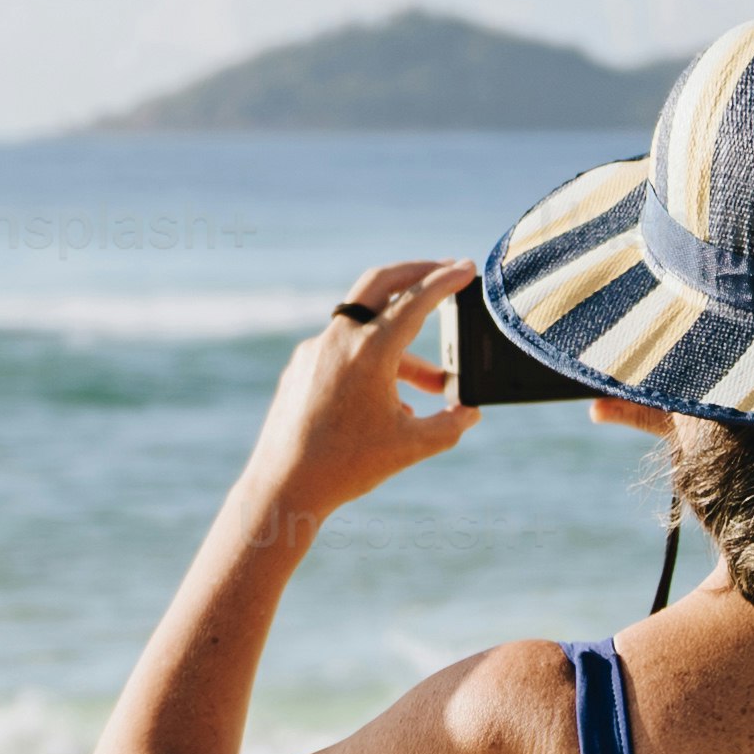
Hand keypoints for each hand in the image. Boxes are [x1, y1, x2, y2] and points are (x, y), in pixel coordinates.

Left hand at [243, 259, 478, 531]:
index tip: (468, 268)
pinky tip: (390, 400)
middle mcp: (339, 339)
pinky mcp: (300, 368)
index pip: (417, 300)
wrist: (283, 485)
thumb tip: (470, 412)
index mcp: (370, 350)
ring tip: (432, 382)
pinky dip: (373, 361)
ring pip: (365, 326)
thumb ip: (450, 425)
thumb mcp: (411, 447)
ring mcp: (314, 351)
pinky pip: (344, 351)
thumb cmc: (346, 467)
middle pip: (381, 282)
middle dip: (417, 272)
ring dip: (401, 342)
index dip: (447, 280)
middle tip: (446, 271)